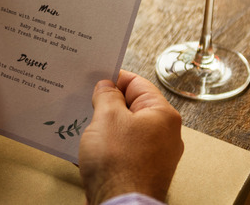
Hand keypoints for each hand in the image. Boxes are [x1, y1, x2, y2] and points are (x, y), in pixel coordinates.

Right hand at [79, 70, 182, 203]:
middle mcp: (164, 135)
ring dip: (104, 127)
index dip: (114, 78)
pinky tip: (90, 148)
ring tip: (85, 126)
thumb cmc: (119, 165)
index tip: (96, 77)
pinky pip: (122, 151)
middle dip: (107, 104)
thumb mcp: (107, 117)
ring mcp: (154, 156)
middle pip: (132, 107)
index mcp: (163, 115)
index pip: (137, 84)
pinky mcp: (140, 172)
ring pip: (125, 130)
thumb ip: (106, 95)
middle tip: (87, 101)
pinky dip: (106, 147)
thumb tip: (106, 87)